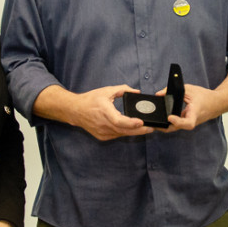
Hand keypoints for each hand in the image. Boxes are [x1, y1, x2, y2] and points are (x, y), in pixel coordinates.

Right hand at [35, 84, 152, 140]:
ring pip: (122, 134)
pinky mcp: (102, 137)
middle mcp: (103, 125)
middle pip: (124, 131)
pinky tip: (132, 129)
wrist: (75, 111)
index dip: (131, 123)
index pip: (120, 121)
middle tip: (152, 127)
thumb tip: (136, 91)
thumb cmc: (90, 100)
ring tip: (146, 128)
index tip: (141, 122)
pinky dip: (125, 132)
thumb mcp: (106, 91)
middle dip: (140, 130)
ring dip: (134, 132)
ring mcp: (103, 132)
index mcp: (104, 112)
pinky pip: (117, 135)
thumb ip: (122, 89)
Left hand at [157, 84, 220, 132]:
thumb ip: (173, 90)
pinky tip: (159, 119)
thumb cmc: (203, 96)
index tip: (169, 117)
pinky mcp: (185, 123)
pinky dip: (167, 123)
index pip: (188, 122)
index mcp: (195, 112)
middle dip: (164, 127)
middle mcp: (191, 120)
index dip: (178, 122)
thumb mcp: (189, 89)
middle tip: (153, 124)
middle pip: (177, 128)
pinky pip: (176, 125)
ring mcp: (188, 123)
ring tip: (152, 123)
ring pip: (175, 128)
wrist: (215, 104)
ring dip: (164, 127)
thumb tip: (159, 94)